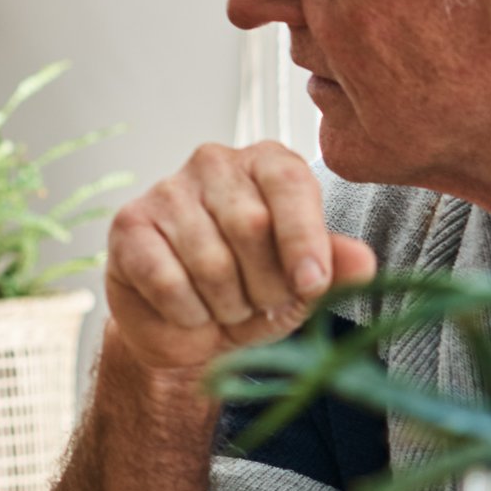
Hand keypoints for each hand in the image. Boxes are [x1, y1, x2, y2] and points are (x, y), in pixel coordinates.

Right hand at [101, 143, 377, 385]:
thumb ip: (337, 269)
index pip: (290, 183)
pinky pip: (168, 281)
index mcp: (267, 163)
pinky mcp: (128, 225)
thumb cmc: (253, 292)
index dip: (304, 239)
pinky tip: (189, 310)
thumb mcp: (305, 286)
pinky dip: (188, 313)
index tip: (310, 285)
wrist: (187, 326)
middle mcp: (213, 163)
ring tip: (225, 307)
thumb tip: (362, 261)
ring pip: (209, 261)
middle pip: (250, 226)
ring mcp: (165, 191)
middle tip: (262, 303)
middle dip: (265, 285)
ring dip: (226, 305)